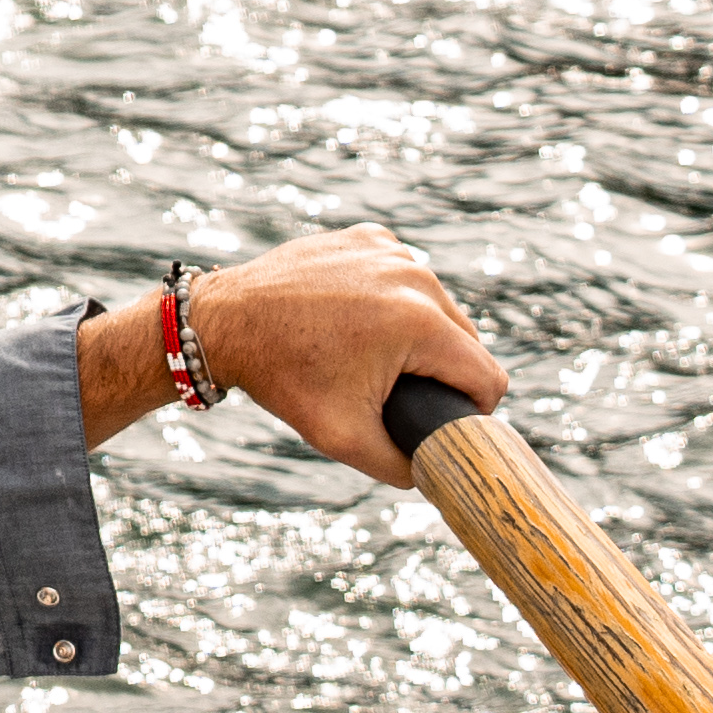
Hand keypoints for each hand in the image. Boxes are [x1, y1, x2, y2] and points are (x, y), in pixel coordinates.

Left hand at [182, 227, 503, 488]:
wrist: (225, 321)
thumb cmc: (282, 379)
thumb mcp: (343, 438)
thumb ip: (401, 466)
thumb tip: (438, 475)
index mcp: (419, 322)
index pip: (487, 376)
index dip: (474, 410)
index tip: (445, 421)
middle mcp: (415, 277)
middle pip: (467, 340)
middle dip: (443, 371)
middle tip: (400, 393)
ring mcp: (391, 250)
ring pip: (438, 306)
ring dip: (421, 334)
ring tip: (376, 357)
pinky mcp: (370, 237)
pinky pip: (405, 277)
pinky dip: (392, 300)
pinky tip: (359, 318)